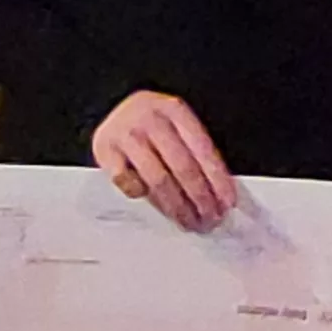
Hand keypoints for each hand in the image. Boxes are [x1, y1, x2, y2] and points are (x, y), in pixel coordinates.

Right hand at [92, 92, 239, 231]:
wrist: (112, 110)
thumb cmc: (151, 124)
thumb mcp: (174, 125)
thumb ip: (193, 151)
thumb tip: (217, 194)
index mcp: (174, 109)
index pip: (202, 148)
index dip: (217, 179)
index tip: (227, 202)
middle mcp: (149, 118)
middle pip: (182, 166)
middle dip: (200, 197)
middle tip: (210, 219)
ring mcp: (125, 133)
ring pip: (157, 178)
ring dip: (177, 206)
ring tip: (189, 221)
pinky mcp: (104, 150)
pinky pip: (127, 182)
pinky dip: (142, 194)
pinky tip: (155, 203)